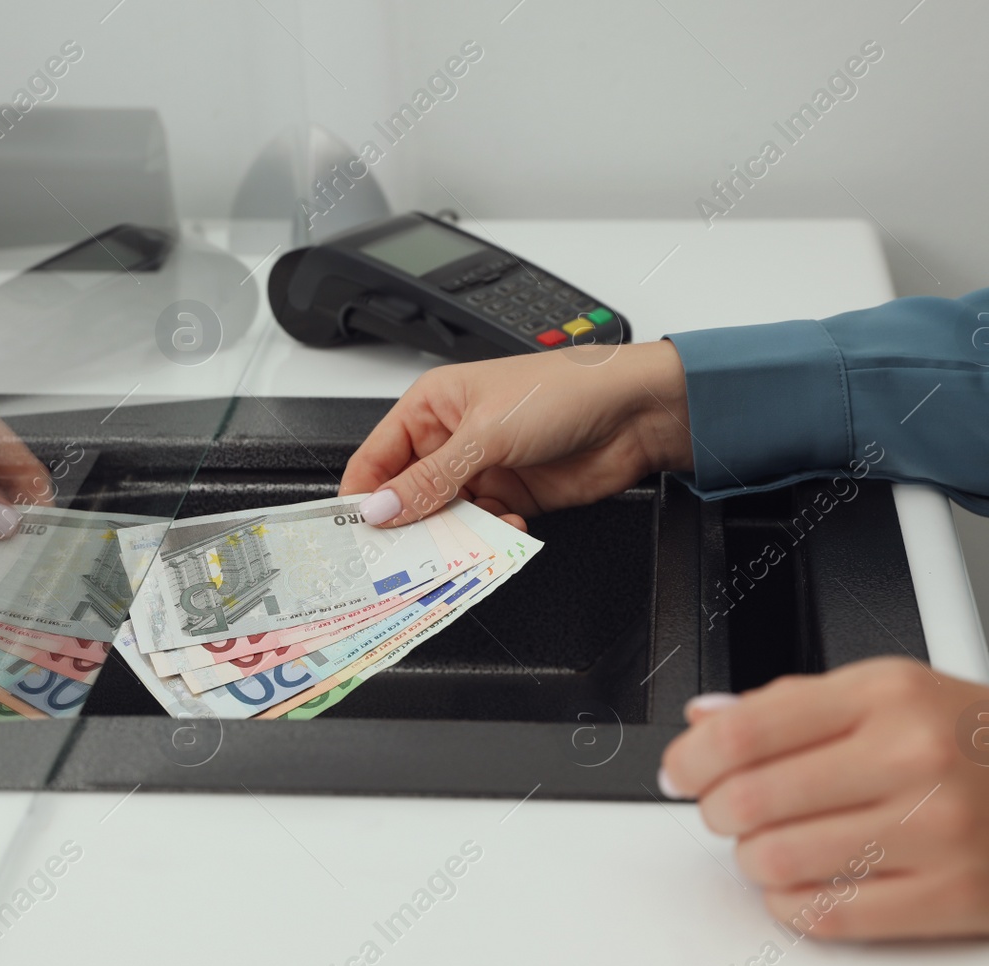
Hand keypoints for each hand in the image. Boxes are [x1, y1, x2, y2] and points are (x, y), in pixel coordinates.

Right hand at [339, 340, 693, 528]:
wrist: (634, 413)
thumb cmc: (565, 389)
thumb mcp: (486, 433)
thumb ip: (431, 478)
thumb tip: (383, 508)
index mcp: (433, 406)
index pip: (377, 457)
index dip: (362, 494)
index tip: (354, 532)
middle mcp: (452, 438)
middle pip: (407, 494)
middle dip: (405, 523)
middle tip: (398, 554)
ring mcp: (482, 470)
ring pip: (444, 518)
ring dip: (450, 535)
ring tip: (455, 545)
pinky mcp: (511, 498)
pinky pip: (481, 530)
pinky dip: (486, 539)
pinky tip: (502, 530)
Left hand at [659, 658, 988, 938]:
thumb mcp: (905, 690)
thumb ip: (798, 702)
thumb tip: (706, 717)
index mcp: (889, 692)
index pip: (746, 728)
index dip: (690, 756)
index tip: (679, 770)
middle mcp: (909, 756)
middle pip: (748, 799)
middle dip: (713, 811)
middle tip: (721, 809)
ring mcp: (932, 831)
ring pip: (776, 861)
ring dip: (751, 861)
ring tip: (769, 846)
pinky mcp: (949, 898)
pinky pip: (826, 914)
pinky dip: (792, 904)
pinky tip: (804, 883)